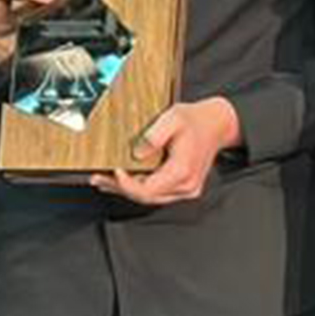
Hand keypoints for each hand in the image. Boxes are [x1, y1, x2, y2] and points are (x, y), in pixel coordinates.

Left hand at [90, 96, 240, 204]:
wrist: (217, 124)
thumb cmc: (195, 120)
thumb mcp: (173, 118)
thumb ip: (154, 136)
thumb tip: (137, 153)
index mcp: (183, 170)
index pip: (148, 189)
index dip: (126, 184)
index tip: (112, 172)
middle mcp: (186, 185)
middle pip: (146, 197)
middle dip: (120, 188)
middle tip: (97, 178)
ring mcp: (186, 189)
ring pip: (150, 197)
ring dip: (126, 190)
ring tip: (103, 180)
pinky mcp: (183, 187)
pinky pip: (157, 192)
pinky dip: (138, 188)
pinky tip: (122, 182)